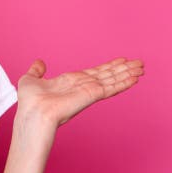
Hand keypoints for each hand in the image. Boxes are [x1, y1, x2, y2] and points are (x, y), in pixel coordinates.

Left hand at [16, 57, 143, 128]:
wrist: (33, 112)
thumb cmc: (29, 101)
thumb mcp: (30, 80)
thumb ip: (37, 71)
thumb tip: (39, 62)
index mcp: (70, 82)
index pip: (94, 72)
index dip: (108, 66)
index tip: (121, 60)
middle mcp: (82, 86)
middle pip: (107, 75)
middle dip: (123, 69)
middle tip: (139, 63)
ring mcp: (88, 91)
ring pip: (112, 80)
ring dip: (127, 73)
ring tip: (142, 67)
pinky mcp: (92, 95)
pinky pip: (111, 87)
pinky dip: (124, 82)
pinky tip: (135, 78)